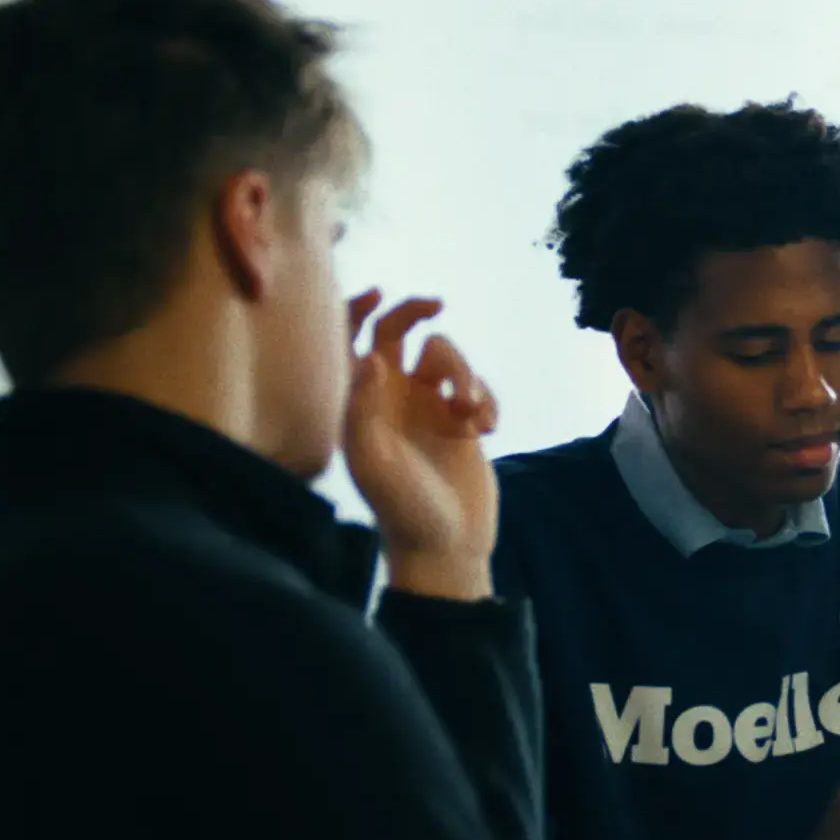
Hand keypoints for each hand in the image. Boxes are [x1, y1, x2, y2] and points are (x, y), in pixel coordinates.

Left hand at [343, 292, 500, 599]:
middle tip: (437, 306)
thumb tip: (375, 355)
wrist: (446, 544)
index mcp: (362, 403)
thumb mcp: (372, 460)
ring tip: (473, 414)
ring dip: (465, 374)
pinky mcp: (463, 422)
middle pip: (400, 332)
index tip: (380, 294)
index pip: (351, 342)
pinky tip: (489, 430)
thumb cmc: (401, 507)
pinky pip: (478, 387)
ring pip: (448, 358)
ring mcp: (430, 408)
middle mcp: (393, 397)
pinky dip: (488, 400)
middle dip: (418, 314)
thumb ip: (365, 407)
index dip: (358, 310)